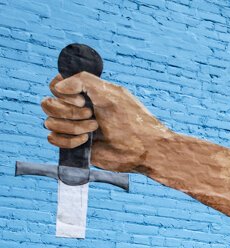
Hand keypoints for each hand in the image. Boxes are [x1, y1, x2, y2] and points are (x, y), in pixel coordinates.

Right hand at [43, 73, 170, 172]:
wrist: (144, 148)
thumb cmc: (131, 119)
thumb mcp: (110, 92)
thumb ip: (83, 80)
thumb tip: (58, 87)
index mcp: (84, 93)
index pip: (55, 86)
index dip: (62, 92)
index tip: (83, 99)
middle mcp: (77, 109)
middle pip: (48, 104)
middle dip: (68, 111)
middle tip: (92, 115)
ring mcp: (74, 127)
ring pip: (49, 122)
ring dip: (72, 126)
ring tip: (95, 128)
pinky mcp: (75, 145)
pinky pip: (52, 140)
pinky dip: (67, 140)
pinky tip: (85, 141)